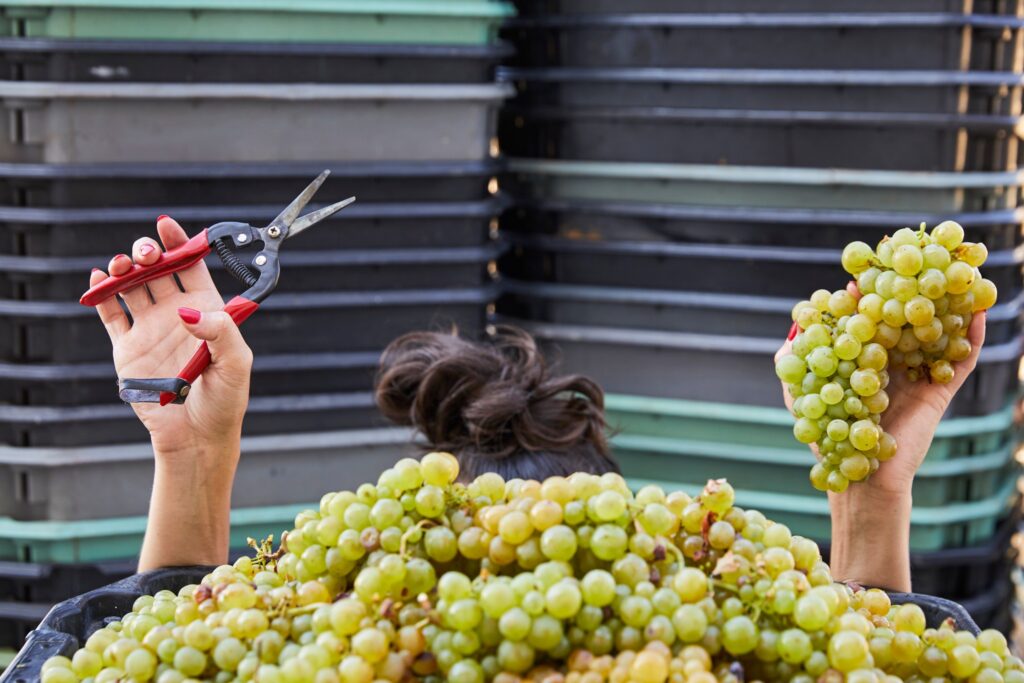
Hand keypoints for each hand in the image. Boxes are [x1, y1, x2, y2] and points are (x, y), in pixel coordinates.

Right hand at [90, 216, 253, 458]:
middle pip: (158, 271)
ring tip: (121, 265)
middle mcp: (177, 315)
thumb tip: (188, 311)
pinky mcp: (127, 349)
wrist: (197, 437)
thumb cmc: (225, 401)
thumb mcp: (237, 364)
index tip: (166, 225)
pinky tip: (99, 279)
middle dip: (149, 253)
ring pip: (132, 287)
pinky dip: (102, 295)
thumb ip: (221, 332)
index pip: (191, 267)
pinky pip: (111, 315)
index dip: (179, 243)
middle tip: (145, 253)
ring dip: (124, 269)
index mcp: (208, 311)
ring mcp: (150, 329)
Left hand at [774, 281, 985, 497]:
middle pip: (904, 317)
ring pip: (936, 331)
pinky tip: (978, 308)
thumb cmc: (832, 440)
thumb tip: (792, 331)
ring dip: (947, 302)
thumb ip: (795, 365)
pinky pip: (960, 359)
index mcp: (862, 360)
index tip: (863, 267)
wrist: (862, 480)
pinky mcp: (939, 392)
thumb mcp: (803, 398)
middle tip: (910, 254)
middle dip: (908, 287)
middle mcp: (893, 363)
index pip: (868, 318)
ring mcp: (918, 375)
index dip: (867, 293)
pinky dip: (972, 334)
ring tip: (955, 269)